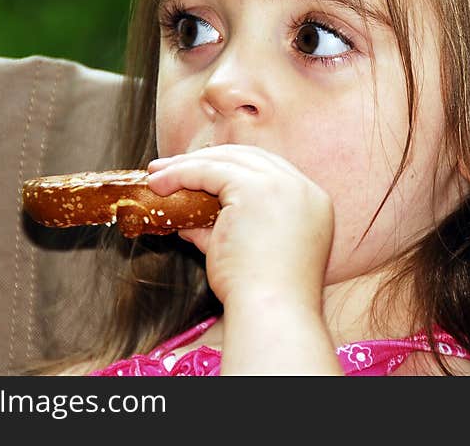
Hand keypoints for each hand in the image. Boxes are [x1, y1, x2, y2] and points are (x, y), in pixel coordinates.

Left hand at [145, 145, 334, 310]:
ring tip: (157, 175)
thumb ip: (219, 231)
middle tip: (170, 169)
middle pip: (250, 157)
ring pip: (227, 159)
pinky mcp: (255, 188)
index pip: (268, 171)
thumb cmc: (262, 295)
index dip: (232, 169)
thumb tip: (188, 223)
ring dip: (188, 164)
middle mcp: (302, 188)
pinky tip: (160, 184)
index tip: (201, 175)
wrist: (272, 311)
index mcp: (312, 203)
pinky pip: (210, 171)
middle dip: (207, 160)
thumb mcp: (243, 252)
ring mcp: (282, 184)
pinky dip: (181, 173)